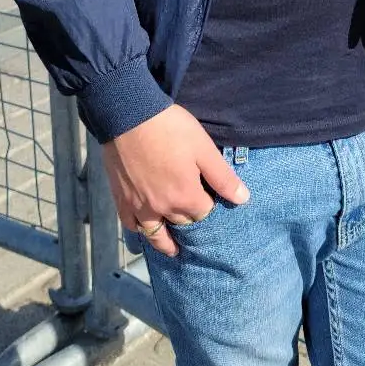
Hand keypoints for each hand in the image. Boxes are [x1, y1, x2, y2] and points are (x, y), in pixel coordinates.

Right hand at [101, 103, 248, 257]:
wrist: (128, 116)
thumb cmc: (170, 129)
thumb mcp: (204, 149)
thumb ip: (223, 178)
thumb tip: (243, 200)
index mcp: (186, 197)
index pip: (204, 214)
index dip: (210, 207)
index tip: (211, 200)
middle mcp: (163, 208)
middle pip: (182, 223)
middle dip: (191, 222)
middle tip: (195, 221)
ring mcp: (139, 207)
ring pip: (155, 234)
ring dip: (166, 242)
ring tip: (174, 249)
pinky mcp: (121, 199)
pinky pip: (131, 225)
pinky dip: (140, 231)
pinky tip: (144, 230)